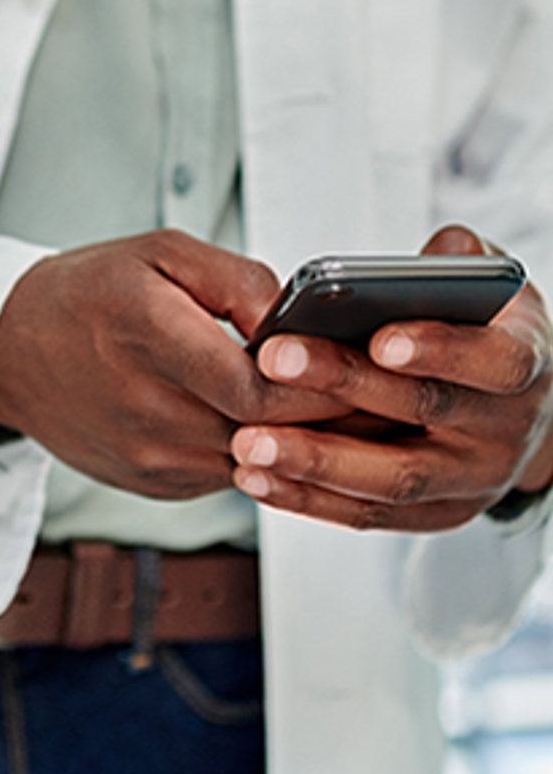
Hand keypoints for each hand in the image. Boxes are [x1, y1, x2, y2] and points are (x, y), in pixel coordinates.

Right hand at [0, 230, 351, 499]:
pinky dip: (259, 452)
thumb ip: (237, 279)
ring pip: (256, 462)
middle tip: (380, 388)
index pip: (258, 387)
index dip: (316, 383)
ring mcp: (148, 456)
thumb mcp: (161, 252)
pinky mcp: (152, 482)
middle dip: (329, 413)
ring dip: (298, 439)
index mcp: (149, 339)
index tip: (359, 363)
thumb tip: (300, 317)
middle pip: (267, 432)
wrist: (9, 352)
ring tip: (341, 406)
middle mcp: (146, 410)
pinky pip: (229, 475)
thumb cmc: (88, 293)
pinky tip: (277, 422)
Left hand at [231, 226, 552, 530]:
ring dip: (314, 461)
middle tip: (273, 360)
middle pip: (423, 411)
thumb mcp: (487, 286)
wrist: (513, 410)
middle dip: (344, 385)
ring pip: (390, 478)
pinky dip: (307, 499)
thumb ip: (459, 262)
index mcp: (524, 362)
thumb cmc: (481, 330)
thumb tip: (430, 257)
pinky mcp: (433, 516)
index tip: (379, 338)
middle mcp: (505, 430)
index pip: (493, 360)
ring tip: (248, 441)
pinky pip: (367, 515)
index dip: (440, 349)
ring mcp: (470, 481)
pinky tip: (255, 476)